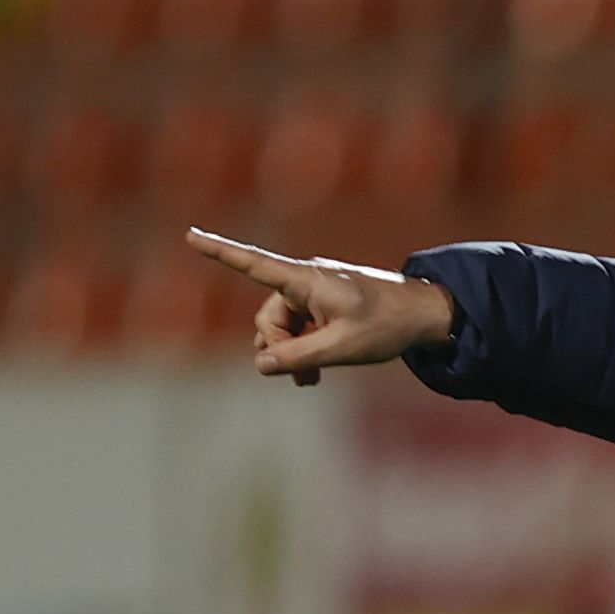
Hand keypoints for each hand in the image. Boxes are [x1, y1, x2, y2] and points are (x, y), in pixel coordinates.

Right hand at [185, 230, 455, 381]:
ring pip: (282, 327)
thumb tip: (261, 364)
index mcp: (307, 280)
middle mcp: (305, 280)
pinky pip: (298, 326)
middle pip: (268, 317)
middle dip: (278, 349)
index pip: (254, 264)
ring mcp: (314, 291)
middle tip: (303, 378)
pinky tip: (315, 371)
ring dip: (291, 353)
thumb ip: (297, 358)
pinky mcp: (323, 303)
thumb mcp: (340, 349)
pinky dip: (302, 347)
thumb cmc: (386, 326)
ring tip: (312, 379)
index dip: (220, 252)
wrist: (424, 314)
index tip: (190, 234)